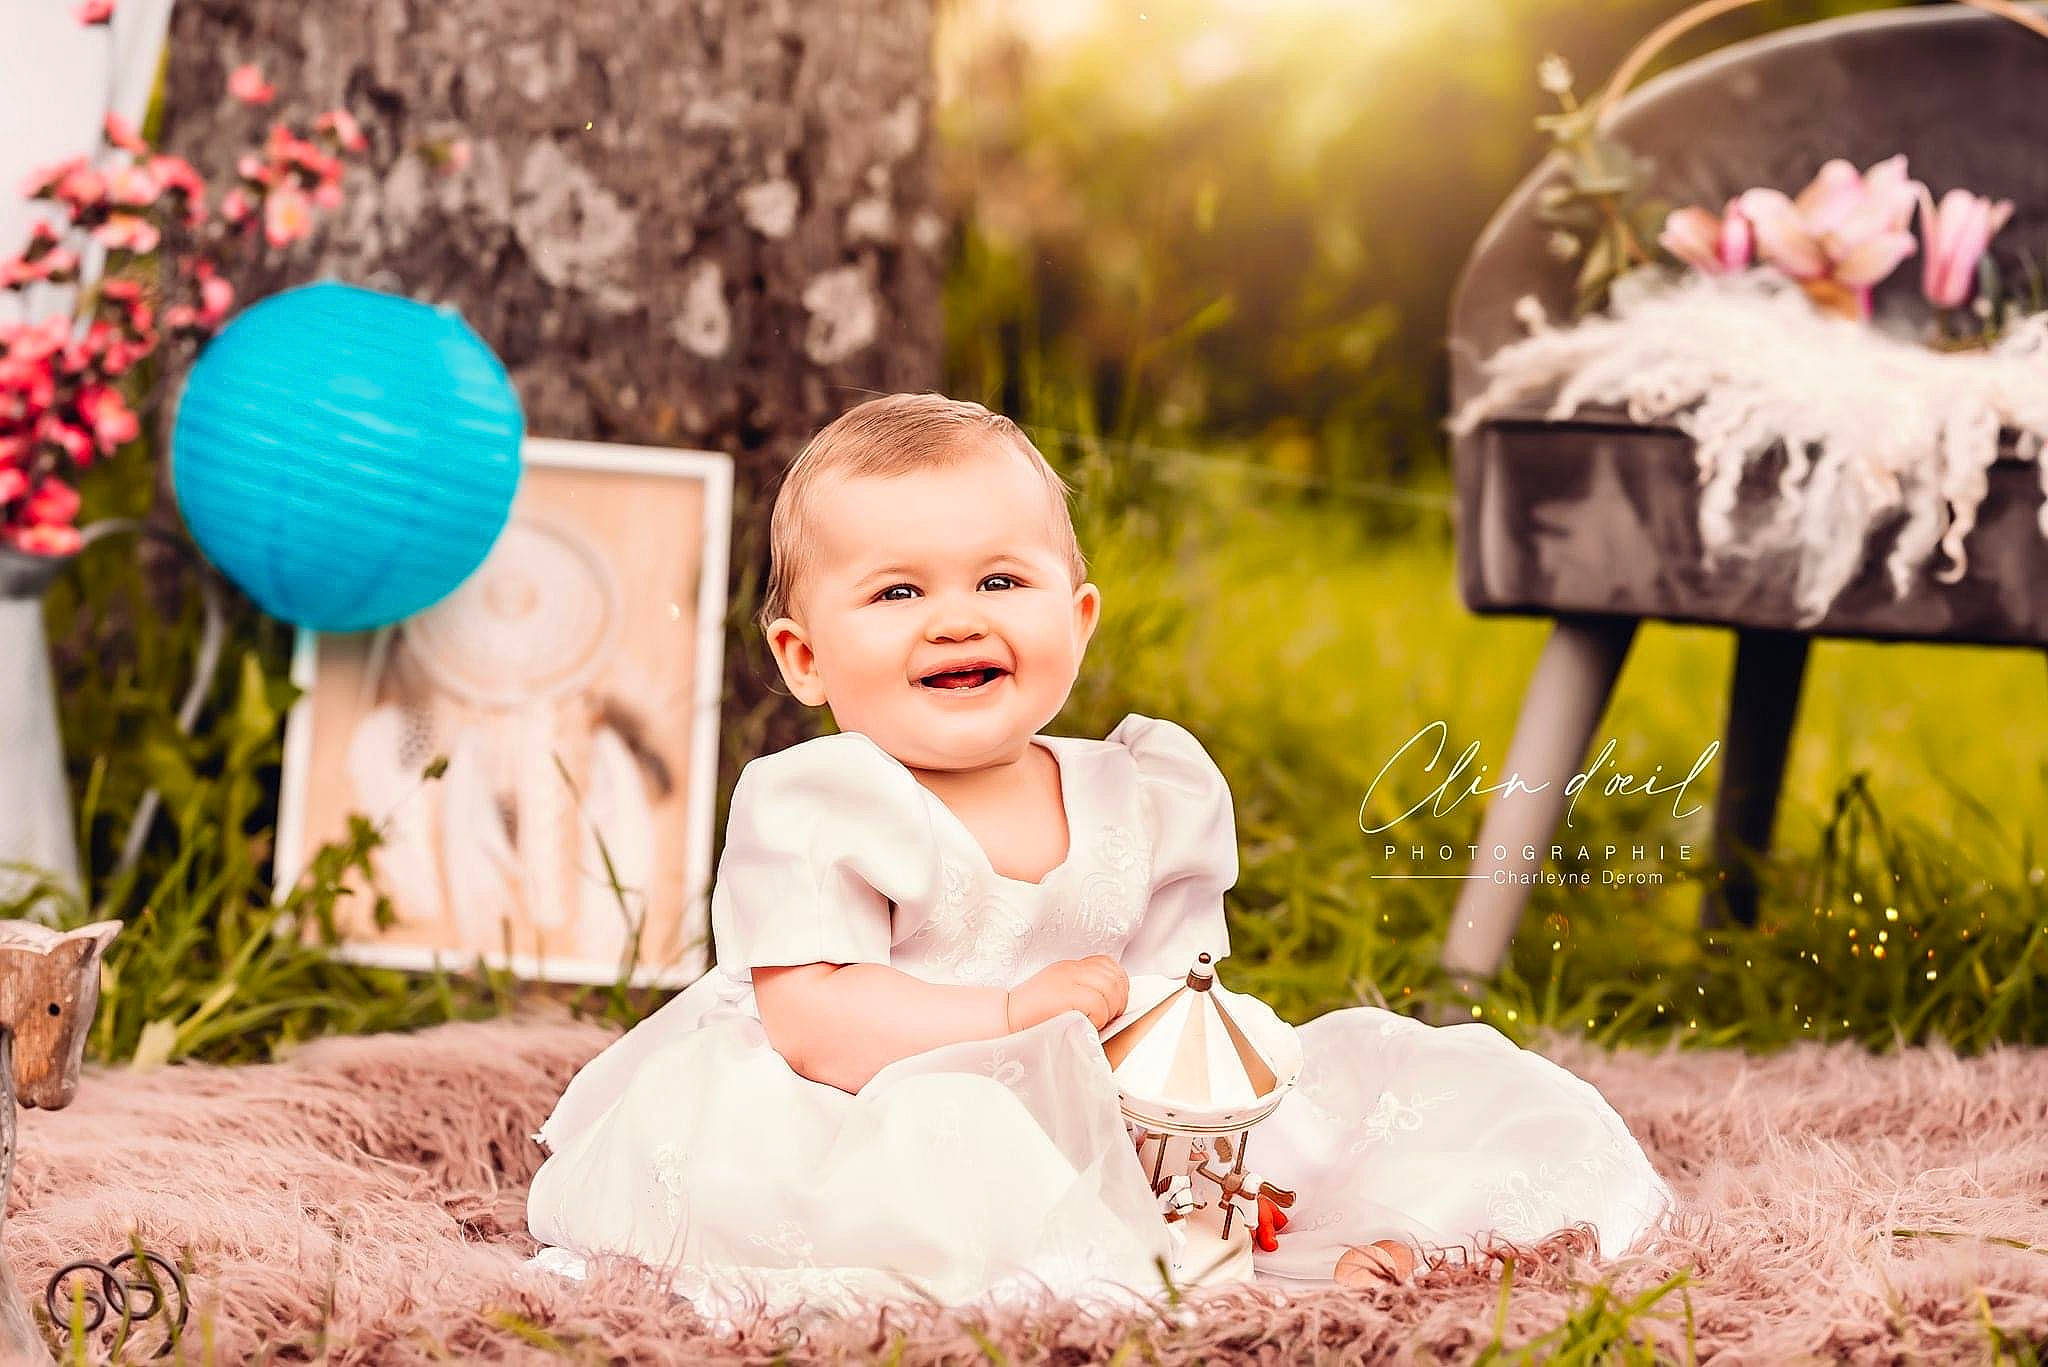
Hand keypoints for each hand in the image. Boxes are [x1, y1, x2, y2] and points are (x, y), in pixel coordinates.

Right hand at [1006, 955, 1129, 1031]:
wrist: (1001, 1022)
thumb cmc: (1030, 1020)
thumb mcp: (1059, 998)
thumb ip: (1082, 993)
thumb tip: (1114, 1001)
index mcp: (1069, 968)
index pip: (1108, 964)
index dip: (1118, 985)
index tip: (1112, 1006)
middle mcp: (1070, 969)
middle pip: (1115, 975)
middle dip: (1119, 1000)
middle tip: (1107, 1018)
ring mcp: (1067, 979)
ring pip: (1111, 988)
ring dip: (1109, 1011)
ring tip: (1095, 1023)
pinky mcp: (1065, 993)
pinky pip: (1098, 1003)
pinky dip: (1098, 1018)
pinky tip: (1086, 1025)